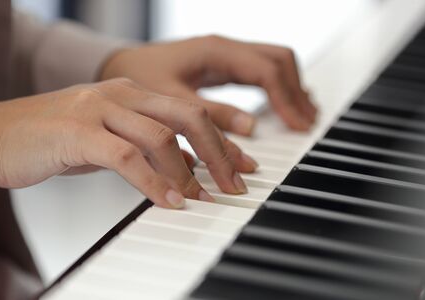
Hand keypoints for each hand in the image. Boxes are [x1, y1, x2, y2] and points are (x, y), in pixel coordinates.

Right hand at [0, 78, 256, 207]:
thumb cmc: (56, 138)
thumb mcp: (110, 138)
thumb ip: (147, 147)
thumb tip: (185, 166)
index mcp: (133, 91)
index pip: (191, 111)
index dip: (221, 141)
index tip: (241, 165)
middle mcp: (121, 93)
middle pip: (187, 116)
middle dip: (218, 152)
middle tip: (234, 183)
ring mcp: (99, 108)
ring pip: (162, 135)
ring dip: (189, 172)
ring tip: (204, 198)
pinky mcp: (78, 131)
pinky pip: (128, 157)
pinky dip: (154, 182)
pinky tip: (169, 200)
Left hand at [101, 35, 316, 133]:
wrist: (119, 66)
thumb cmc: (139, 78)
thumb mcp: (172, 101)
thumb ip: (210, 117)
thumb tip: (251, 128)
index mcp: (216, 50)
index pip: (266, 71)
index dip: (286, 99)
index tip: (297, 126)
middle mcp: (226, 48)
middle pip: (278, 61)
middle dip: (296, 90)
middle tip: (306, 122)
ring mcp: (225, 55)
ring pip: (273, 64)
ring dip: (291, 88)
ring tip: (302, 117)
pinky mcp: (222, 66)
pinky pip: (259, 73)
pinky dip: (276, 90)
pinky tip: (281, 106)